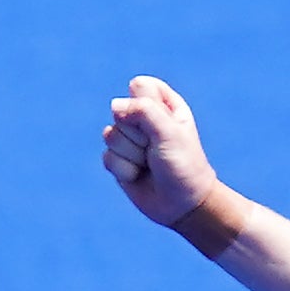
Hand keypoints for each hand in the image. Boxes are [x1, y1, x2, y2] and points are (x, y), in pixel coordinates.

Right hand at [103, 75, 225, 233]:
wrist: (181, 204)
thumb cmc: (182, 165)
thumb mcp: (168, 132)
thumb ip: (143, 111)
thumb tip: (114, 105)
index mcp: (163, 104)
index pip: (139, 86)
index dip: (144, 104)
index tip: (160, 123)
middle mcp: (144, 119)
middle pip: (120, 111)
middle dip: (137, 135)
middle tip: (156, 150)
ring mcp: (129, 140)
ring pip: (110, 134)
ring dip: (131, 154)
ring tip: (149, 163)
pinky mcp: (119, 161)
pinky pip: (107, 157)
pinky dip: (124, 170)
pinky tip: (139, 176)